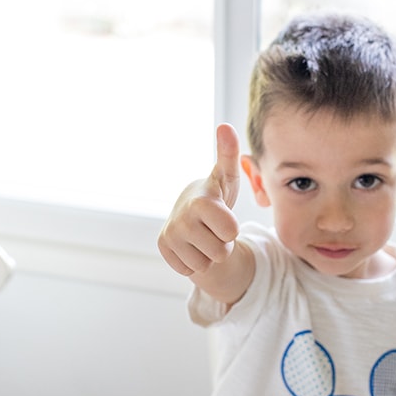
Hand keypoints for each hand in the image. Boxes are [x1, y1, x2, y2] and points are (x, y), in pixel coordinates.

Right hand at [157, 123, 241, 276]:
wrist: (188, 210)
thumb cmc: (215, 194)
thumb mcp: (226, 177)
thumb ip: (228, 154)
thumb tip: (225, 126)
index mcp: (201, 202)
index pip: (231, 232)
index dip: (232, 228)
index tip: (222, 215)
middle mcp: (182, 219)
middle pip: (221, 252)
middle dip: (222, 243)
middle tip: (212, 227)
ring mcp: (170, 236)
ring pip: (206, 264)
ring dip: (208, 253)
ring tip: (203, 234)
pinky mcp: (163, 249)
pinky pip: (191, 269)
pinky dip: (194, 260)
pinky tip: (191, 244)